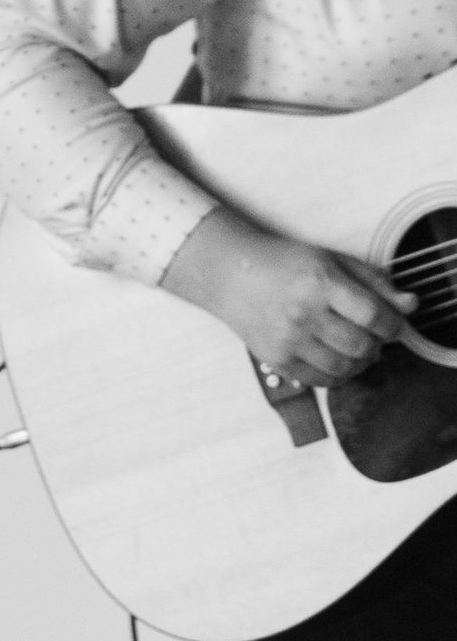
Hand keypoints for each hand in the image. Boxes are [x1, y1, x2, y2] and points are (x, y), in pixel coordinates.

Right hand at [161, 208, 416, 387]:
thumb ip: (374, 282)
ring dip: (360, 362)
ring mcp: (288, 340)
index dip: (394, 324)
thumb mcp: (331, 260)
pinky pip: (321, 380)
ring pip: (345, 367)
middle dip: (377, 344)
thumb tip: (410, 305)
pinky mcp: (277, 360)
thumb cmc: (282, 264)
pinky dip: (338, 374)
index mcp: (319, 282)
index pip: (374, 315)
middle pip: (362, 345)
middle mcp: (302, 313)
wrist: (230, 275)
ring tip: (357, 347)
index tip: (393, 324)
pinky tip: (336, 358)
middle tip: (373, 335)